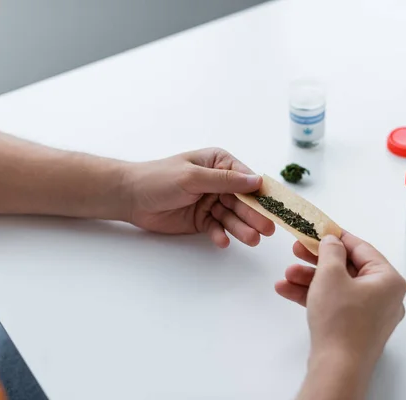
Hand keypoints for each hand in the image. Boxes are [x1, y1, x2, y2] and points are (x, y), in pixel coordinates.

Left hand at [121, 148, 274, 246]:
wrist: (130, 198)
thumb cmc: (159, 178)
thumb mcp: (193, 176)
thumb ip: (225, 180)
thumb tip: (257, 180)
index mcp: (219, 163)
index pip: (246, 178)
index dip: (261, 193)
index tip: (275, 207)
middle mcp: (219, 182)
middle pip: (242, 200)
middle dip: (254, 215)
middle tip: (267, 229)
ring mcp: (211, 202)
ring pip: (232, 216)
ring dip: (241, 228)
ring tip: (252, 240)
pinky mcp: (202, 220)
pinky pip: (217, 228)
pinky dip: (220, 235)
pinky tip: (222, 241)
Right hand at [276, 233, 405, 364]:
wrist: (337, 368)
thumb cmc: (340, 319)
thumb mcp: (330, 275)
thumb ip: (331, 251)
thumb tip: (332, 241)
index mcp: (388, 279)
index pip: (361, 248)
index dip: (337, 237)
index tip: (319, 229)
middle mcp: (384, 296)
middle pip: (347, 268)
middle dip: (317, 260)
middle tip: (297, 248)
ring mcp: (370, 314)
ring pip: (338, 287)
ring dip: (310, 279)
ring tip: (286, 275)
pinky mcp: (355, 328)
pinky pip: (335, 304)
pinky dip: (314, 296)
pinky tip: (287, 290)